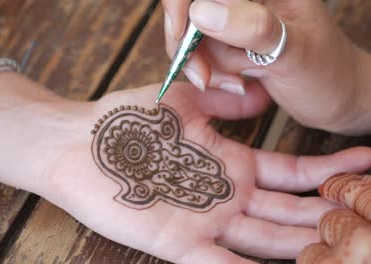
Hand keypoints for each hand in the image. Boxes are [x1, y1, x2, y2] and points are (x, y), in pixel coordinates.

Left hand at [40, 83, 370, 262]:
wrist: (77, 144)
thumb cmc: (125, 119)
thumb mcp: (183, 100)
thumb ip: (225, 104)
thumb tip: (262, 94)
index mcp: (229, 163)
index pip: (293, 172)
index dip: (331, 170)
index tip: (368, 163)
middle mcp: (225, 197)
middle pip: (290, 212)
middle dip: (329, 214)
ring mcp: (206, 223)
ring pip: (269, 242)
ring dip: (305, 246)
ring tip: (349, 246)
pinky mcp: (180, 245)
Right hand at [162, 0, 370, 134]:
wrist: (336, 99)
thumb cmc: (328, 74)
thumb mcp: (295, 53)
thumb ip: (254, 29)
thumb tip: (201, 11)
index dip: (182, 3)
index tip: (180, 33)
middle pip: (192, 9)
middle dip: (192, 45)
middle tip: (206, 76)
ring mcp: (239, 18)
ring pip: (193, 33)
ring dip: (204, 64)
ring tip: (237, 81)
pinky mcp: (234, 39)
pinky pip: (203, 51)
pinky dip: (212, 71)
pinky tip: (238, 82)